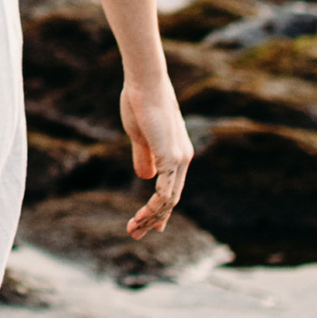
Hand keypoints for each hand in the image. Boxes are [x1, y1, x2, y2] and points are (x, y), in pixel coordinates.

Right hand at [121, 72, 192, 236]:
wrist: (145, 84)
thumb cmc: (140, 103)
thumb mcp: (140, 136)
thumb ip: (145, 157)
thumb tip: (146, 178)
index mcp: (177, 153)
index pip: (172, 187)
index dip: (161, 208)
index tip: (152, 224)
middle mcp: (183, 158)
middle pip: (172, 198)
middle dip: (153, 218)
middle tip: (135, 233)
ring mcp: (179, 159)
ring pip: (169, 199)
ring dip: (150, 216)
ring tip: (133, 228)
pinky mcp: (171, 158)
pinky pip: (165, 192)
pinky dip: (154, 207)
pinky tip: (142, 216)